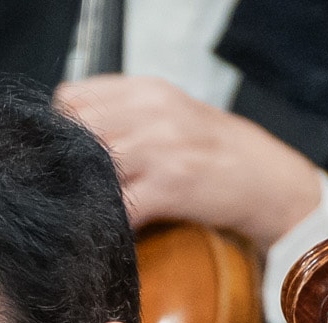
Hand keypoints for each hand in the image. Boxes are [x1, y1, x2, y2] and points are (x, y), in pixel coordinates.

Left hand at [54, 75, 323, 249]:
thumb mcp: (168, 115)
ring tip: (89, 208)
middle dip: (66, 164)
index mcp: (147, 90)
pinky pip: (119, 207)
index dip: (60, 130)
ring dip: (84, 194)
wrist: (267, 179)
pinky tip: (111, 227)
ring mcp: (162, 147)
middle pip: (75, 133)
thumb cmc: (211, 151)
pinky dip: (108, 222)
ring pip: (92, 169)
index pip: (72, 99)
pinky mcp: (170, 186)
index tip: (64, 154)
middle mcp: (153, 112)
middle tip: (71, 187)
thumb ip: (121, 116)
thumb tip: (62, 136)